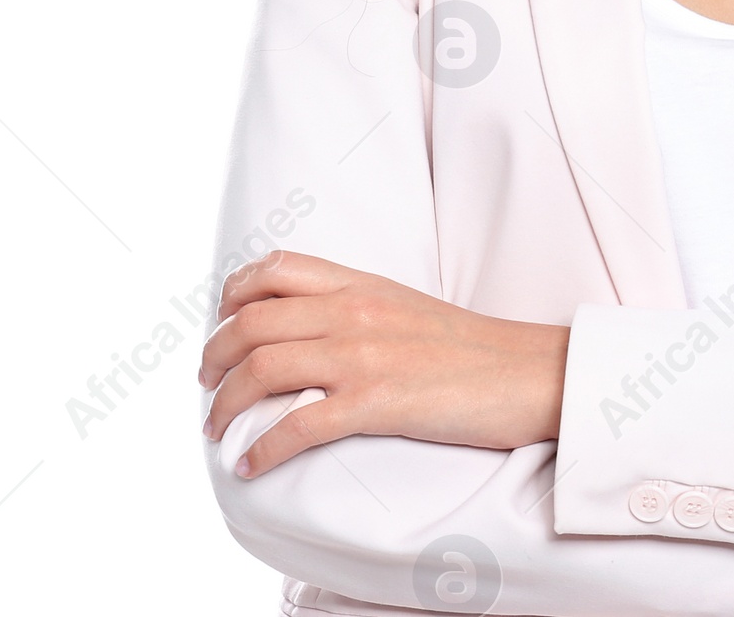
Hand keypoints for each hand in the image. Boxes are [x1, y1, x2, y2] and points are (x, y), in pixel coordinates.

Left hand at [199, 251, 569, 477]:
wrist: (525, 371)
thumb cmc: (468, 348)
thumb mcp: (404, 306)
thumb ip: (355, 306)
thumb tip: (305, 329)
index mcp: (362, 284)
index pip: (276, 268)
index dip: (233, 294)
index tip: (220, 323)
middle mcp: (354, 311)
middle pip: (253, 321)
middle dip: (214, 356)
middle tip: (207, 384)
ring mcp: (364, 355)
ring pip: (263, 369)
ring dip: (225, 405)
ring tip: (218, 428)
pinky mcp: (378, 401)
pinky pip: (298, 426)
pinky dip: (263, 448)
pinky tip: (251, 464)